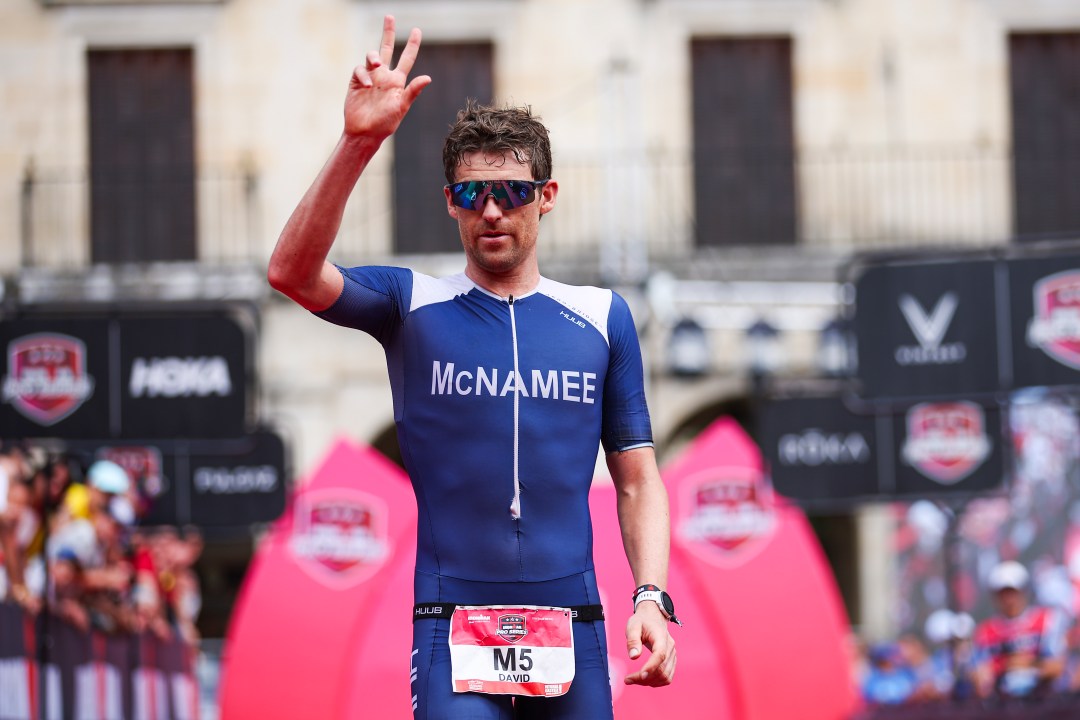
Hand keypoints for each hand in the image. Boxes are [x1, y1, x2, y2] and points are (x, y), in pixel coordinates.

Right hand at [344, 15, 431, 140]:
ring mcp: (370, 78)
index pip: (407, 59)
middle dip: (387, 32)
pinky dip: (363, 74)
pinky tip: (366, 85)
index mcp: (397, 81)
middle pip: (386, 49)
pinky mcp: (356, 82)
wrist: (365, 133)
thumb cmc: (386, 123)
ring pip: (371, 56)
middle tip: (390, 17)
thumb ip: (413, 91)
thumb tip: (428, 78)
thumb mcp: (402, 106)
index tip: (417, 30)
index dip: (412, 45)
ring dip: (374, 56)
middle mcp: (384, 76)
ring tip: (377, 62)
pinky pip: (360, 70)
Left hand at [624, 602, 676, 685]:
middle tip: (627, 679)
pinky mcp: (671, 661)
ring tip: (633, 680)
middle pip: (662, 669)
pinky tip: (643, 680)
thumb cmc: (642, 621)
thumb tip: (634, 657)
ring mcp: (672, 655)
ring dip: (649, 682)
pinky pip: (667, 677)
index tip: (639, 676)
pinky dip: (656, 682)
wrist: (653, 617)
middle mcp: (670, 647)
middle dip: (645, 678)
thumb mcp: (633, 626)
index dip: (651, 667)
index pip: (660, 655)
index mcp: (661, 637)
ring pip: (665, 676)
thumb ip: (633, 640)